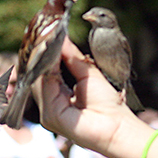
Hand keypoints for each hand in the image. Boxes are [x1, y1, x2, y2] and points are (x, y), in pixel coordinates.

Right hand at [35, 37, 135, 152]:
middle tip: (45, 31)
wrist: (118, 126)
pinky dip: (48, 70)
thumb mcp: (87, 73)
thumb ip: (72, 57)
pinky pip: (46, 88)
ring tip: (48, 39)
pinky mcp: (52, 116)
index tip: (47, 33)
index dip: (45, 53)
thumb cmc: (108, 103)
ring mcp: (49, 112)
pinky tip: (52, 55)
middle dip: (41, 53)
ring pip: (39, 80)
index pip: (45, 71)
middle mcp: (50, 105)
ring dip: (43, 59)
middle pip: (38, 75)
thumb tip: (62, 37)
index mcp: (58, 96)